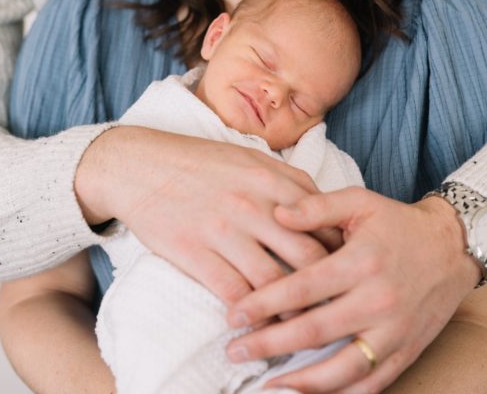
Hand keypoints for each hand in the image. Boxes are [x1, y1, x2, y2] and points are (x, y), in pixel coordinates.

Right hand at [75, 126, 328, 303]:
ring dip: (292, 312)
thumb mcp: (248, 157)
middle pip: (309, 257)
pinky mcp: (196, 252)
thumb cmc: (197, 162)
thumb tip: (322, 211)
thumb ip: (286, 182)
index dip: (342, 251)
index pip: (324, 220)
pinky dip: (251, 317)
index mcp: (270, 177)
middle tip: (335, 308)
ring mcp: (224, 229)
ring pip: (276, 284)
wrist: (139, 165)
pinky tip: (258, 327)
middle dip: (327, 288)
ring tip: (300, 328)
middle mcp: (253, 203)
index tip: (348, 272)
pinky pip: (235, 295)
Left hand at [225, 188, 480, 392]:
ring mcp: (395, 331)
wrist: (452, 247)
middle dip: (270, 345)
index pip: (303, 288)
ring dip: (301, 382)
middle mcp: (378, 300)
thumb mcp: (358, 200)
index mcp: (361, 262)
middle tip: (235, 351)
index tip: (235, 314)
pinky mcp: (407, 351)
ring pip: (342, 369)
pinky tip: (312, 393)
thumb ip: (317, 206)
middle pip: (315, 331)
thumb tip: (277, 214)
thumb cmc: (397, 222)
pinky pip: (372, 384)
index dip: (264, 303)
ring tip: (267, 384)